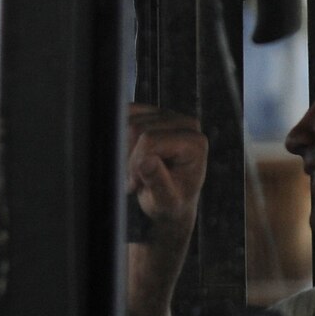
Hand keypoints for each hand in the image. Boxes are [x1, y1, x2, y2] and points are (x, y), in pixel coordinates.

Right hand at [126, 103, 206, 229]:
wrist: (169, 198)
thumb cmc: (171, 202)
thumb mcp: (166, 201)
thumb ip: (158, 182)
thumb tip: (146, 161)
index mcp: (195, 143)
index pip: (150, 139)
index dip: (135, 163)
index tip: (136, 184)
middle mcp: (185, 124)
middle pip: (137, 128)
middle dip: (128, 157)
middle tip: (133, 180)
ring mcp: (169, 115)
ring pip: (127, 122)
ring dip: (123, 150)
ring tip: (134, 171)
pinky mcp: (153, 112)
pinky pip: (125, 115)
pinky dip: (119, 137)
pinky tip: (128, 156)